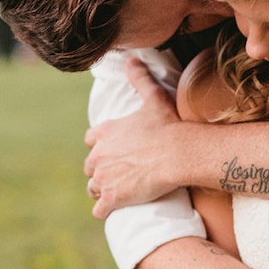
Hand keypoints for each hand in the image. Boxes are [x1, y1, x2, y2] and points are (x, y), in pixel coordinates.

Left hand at [85, 59, 184, 216]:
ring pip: (93, 188)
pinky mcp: (112, 198)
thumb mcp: (153, 97)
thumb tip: (131, 58)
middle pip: (90, 167)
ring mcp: (103, 178)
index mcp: (104, 133)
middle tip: (118, 173)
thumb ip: (139, 78)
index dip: (101, 146)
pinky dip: (105, 210)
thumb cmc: (168, 125)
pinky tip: (114, 209)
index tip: (113, 150)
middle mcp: (98, 155)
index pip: (90, 141)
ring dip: (102, 190)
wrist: (179, 153)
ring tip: (118, 192)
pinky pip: (99, 210)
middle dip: (101, 170)